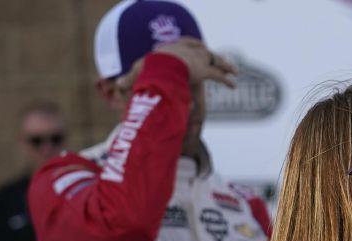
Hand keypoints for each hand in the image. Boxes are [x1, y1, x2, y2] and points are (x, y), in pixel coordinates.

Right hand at [116, 38, 236, 94]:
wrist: (160, 66)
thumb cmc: (147, 69)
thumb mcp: (136, 71)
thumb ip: (130, 79)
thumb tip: (117, 85)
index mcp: (171, 47)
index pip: (183, 43)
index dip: (190, 45)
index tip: (197, 47)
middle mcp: (186, 50)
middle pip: (201, 49)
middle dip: (210, 54)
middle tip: (217, 59)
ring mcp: (196, 58)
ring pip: (214, 60)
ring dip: (225, 65)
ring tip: (234, 71)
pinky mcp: (204, 69)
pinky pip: (218, 75)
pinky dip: (226, 80)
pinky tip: (233, 85)